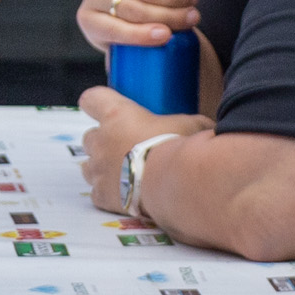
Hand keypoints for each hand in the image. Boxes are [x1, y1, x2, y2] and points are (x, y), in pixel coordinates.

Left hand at [78, 85, 210, 214]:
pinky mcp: (102, 195)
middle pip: (89, 137)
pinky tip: (125, 195)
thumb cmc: (179, 147)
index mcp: (117, 115)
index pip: (91, 99)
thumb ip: (189, 124)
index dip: (96, 103)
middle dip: (103, 141)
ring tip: (123, 172)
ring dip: (102, 167)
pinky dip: (108, 193)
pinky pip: (98, 192)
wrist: (174, 184)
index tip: (104, 107)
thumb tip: (206, 128)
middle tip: (124, 147)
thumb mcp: (192, 125)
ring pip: (88, 165)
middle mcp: (101, 141)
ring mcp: (98, 169)